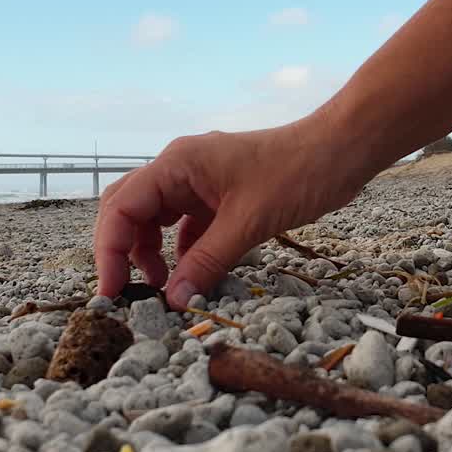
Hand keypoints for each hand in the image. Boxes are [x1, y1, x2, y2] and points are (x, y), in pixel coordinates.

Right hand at [94, 116, 368, 309]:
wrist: (342, 150)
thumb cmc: (298, 173)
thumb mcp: (248, 224)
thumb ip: (207, 263)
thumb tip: (174, 301)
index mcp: (177, 164)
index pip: (121, 207)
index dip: (109, 251)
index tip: (112, 292)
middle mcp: (181, 169)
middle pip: (130, 211)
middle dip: (123, 252)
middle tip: (128, 295)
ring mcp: (201, 181)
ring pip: (157, 220)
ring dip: (153, 254)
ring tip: (166, 290)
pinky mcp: (221, 195)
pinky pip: (188, 226)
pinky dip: (184, 252)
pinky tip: (194, 275)